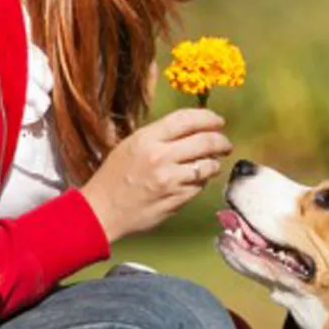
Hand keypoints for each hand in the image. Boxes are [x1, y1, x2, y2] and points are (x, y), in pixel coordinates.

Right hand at [81, 109, 232, 243]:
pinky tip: (196, 181)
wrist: (103, 211)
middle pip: (205, 141)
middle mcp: (161, 157)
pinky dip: (201, 182)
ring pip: (207, 166)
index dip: (208, 117)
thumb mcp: (130, 146)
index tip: (218, 121)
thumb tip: (191, 131)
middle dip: (221, 141)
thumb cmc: (113, 178)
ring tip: (212, 164)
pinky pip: (199, 187)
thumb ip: (159, 137)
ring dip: (214, 164)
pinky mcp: (176, 200)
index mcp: (148, 139)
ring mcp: (170, 180)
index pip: (187, 120)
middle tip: (225, 144)